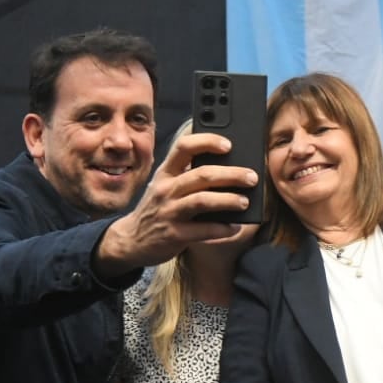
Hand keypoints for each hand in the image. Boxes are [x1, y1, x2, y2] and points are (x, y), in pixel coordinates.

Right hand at [94, 132, 255, 272]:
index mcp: (166, 172)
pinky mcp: (174, 234)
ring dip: (228, 200)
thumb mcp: (166, 186)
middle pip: (201, 175)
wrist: (132, 240)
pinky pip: (203, 230)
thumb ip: (188, 175)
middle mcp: (166, 189)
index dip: (207, 142)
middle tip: (251, 177)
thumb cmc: (158, 208)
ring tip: (244, 201)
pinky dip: (222, 228)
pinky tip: (235, 227)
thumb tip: (228, 167)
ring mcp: (169, 212)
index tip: (229, 144)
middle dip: (231, 175)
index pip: (184, 147)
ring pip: (202, 200)